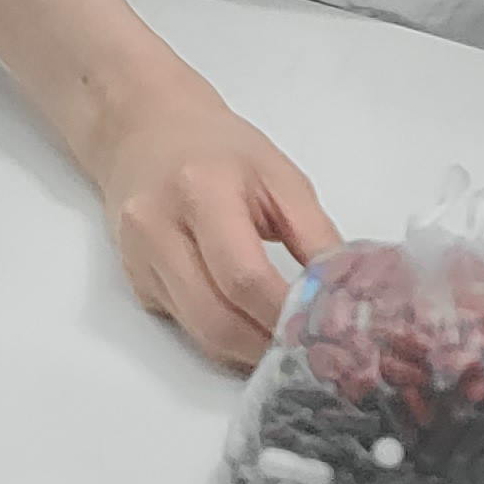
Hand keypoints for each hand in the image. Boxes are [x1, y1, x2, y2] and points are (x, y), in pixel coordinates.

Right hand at [90, 73, 339, 369]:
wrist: (145, 131)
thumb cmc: (219, 150)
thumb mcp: (280, 176)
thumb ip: (315, 234)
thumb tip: (346, 291)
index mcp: (201, 191)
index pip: (244, 276)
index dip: (285, 314)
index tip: (323, 330)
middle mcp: (157, 229)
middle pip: (215, 319)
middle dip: (266, 347)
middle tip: (308, 352)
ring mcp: (140, 260)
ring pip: (198, 333)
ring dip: (247, 352)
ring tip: (286, 346)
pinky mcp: (137, 282)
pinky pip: (185, 325)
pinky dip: (223, 336)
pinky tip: (252, 327)